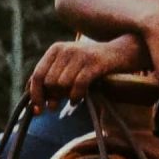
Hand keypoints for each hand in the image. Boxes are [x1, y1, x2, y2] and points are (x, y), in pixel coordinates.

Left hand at [27, 37, 147, 107]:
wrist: (123, 52)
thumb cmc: (95, 64)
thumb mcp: (72, 67)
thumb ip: (54, 80)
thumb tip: (36, 103)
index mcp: (56, 49)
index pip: (37, 75)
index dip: (35, 94)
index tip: (37, 110)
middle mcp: (66, 49)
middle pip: (49, 82)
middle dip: (52, 96)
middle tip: (57, 105)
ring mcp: (80, 55)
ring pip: (63, 84)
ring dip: (66, 96)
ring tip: (72, 98)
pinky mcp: (94, 63)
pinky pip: (79, 84)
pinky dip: (76, 96)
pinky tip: (78, 101)